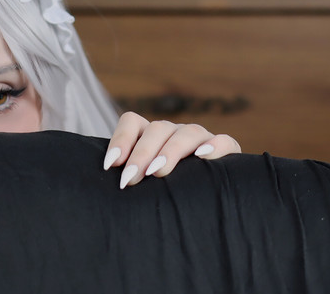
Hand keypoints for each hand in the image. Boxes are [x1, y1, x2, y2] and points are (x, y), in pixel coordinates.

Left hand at [102, 111, 240, 188]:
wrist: (203, 207)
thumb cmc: (163, 198)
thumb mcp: (142, 187)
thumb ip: (128, 181)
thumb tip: (102, 192)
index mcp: (151, 137)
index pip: (133, 122)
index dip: (121, 139)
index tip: (112, 165)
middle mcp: (174, 133)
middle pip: (157, 129)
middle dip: (142, 154)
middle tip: (131, 179)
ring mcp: (201, 139)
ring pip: (187, 132)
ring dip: (171, 151)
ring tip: (158, 172)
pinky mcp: (227, 150)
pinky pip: (225, 141)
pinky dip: (215, 146)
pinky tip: (203, 156)